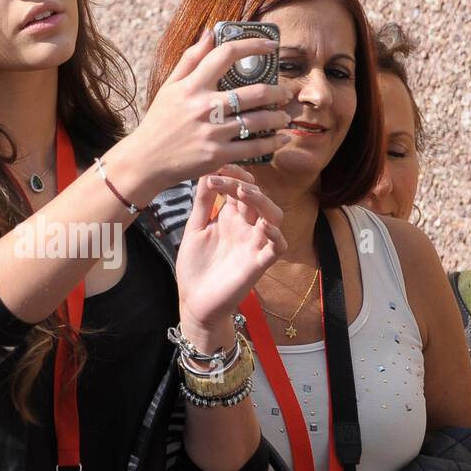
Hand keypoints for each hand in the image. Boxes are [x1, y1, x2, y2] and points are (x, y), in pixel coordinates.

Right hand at [109, 30, 294, 201]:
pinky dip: (271, 143)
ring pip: (258, 121)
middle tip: (285, 93)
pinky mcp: (216, 155)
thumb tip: (210, 33)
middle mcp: (203, 107)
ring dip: (278, 118)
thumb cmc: (159, 122)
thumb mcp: (169, 87)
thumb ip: (190, 59)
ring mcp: (212, 132)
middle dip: (277, 91)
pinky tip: (281, 139)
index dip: (252, 45)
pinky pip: (253, 148)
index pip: (226, 55)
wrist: (145, 162)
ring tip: (284, 116)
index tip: (270, 46)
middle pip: (254, 92)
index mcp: (191, 86)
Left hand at [176, 165, 285, 341]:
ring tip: (244, 193)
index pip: (239, 189)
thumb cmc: (195, 266)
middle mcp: (245, 228)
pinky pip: (276, 247)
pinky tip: (262, 226)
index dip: (233, 175)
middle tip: (227, 180)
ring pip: (274, 217)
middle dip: (245, 184)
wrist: (193, 301)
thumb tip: (206, 172)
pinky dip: (274, 235)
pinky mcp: (258, 265)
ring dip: (263, 202)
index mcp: (230, 218)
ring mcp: (254, 245)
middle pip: (258, 198)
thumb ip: (201, 204)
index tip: (215, 169)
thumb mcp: (194, 229)